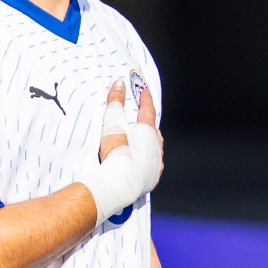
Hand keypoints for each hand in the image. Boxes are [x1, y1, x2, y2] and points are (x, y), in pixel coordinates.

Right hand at [84, 79, 163, 225]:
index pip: (148, 110)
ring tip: (142, 141)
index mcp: (148, 131)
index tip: (144, 91)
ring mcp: (156, 163)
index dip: (145, 99)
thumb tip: (119, 84)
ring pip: (155, 148)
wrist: (118, 184)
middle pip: (153, 131)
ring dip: (149, 143)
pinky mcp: (152, 178)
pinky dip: (148, 160)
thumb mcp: (112, 124)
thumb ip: (115, 103)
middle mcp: (156, 146)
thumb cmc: (115, 152)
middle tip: (141, 119)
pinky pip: (152, 165)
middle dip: (147, 124)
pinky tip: (143, 162)